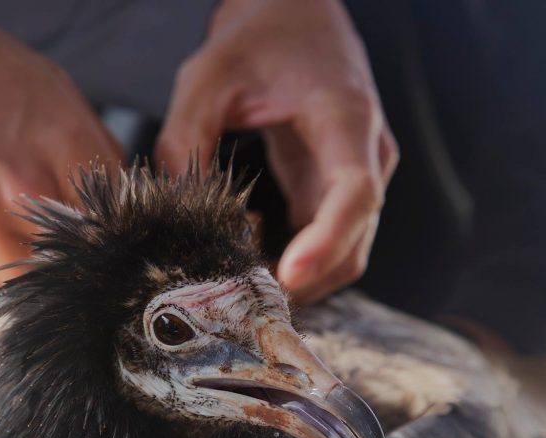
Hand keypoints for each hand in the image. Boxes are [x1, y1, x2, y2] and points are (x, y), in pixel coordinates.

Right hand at [0, 0, 122, 305]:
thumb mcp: (48, 87)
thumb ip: (93, 146)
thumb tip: (125, 196)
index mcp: (63, 140)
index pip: (119, 219)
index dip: (117, 238)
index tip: (108, 246)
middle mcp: (23, 183)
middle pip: (78, 260)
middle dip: (78, 266)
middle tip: (69, 261)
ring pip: (30, 286)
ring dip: (34, 283)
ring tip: (25, 263)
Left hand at [156, 0, 396, 303]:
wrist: (295, 16)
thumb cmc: (259, 38)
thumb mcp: (207, 77)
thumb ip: (186, 139)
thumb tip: (177, 211)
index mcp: (346, 117)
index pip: (355, 193)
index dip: (326, 241)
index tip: (290, 275)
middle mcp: (368, 155)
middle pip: (354, 243)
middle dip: (304, 281)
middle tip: (241, 300)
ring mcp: (357, 178)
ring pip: (345, 255)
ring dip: (300, 282)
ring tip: (240, 288)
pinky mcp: (334, 191)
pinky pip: (326, 245)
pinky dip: (294, 266)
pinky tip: (250, 266)